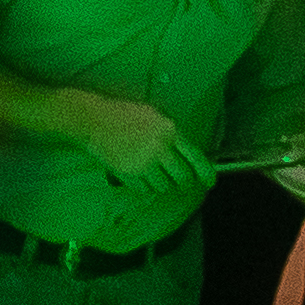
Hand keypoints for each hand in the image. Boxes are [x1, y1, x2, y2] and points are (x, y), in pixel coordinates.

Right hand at [71, 93, 206, 203]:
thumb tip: (189, 157)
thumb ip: (171, 135)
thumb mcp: (153, 116)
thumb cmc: (124, 114)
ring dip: (160, 183)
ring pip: (164, 186)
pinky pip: (145, 190)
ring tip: (150, 171)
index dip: (206, 173)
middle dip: (181, 181)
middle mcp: (161, 147)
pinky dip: (143, 186)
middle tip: (176, 179)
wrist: (93, 119)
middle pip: (183, 178)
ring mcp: (145, 162)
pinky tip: (136, 174)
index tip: (210, 183)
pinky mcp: (129, 174)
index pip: (196, 157)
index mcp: (170, 130)